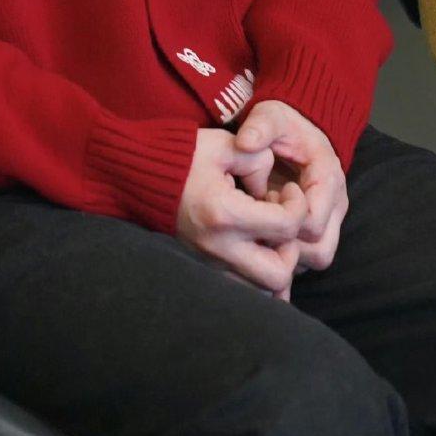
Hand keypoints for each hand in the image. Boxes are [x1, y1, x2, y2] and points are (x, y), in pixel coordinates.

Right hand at [175, 127, 307, 300]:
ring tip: (266, 233)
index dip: (299, 206)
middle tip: (281, 220)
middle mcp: (218, 247)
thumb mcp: (225, 145)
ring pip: (263, 291)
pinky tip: (255, 245)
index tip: (289, 190)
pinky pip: (244, 288)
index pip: (286, 227)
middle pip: (279, 275)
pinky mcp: (205, 268)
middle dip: (291, 248)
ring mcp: (210, 263)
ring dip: (275, 263)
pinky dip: (257, 273)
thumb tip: (276, 187)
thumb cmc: (183, 155)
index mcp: (225, 214)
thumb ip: (259, 159)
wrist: (137, 175)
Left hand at [231, 100, 347, 273]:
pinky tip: (267, 235)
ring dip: (289, 253)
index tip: (265, 198)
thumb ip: (260, 126)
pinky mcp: (321, 228)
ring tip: (264, 228)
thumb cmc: (284, 126)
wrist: (300, 129)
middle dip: (288, 244)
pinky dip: (290, 254)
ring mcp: (330, 219)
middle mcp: (336, 204)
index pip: (313, 222)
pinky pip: (310, 256)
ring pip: (318, 257)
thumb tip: (244, 143)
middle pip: (321, 249)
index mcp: (328, 178)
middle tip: (261, 222)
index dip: (284, 220)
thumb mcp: (271, 116)